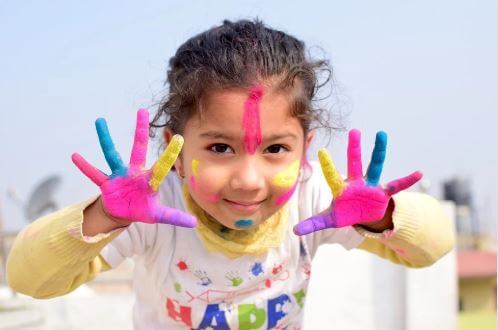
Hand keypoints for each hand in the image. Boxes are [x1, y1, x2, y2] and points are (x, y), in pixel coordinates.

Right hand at [71, 109, 195, 227]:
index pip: (162, 166)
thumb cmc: (142, 208)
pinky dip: (85, 166)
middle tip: (142, 110)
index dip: (170, 154)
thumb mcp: (158, 215)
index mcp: (149, 179)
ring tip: (100, 120)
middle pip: (138, 148)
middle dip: (140, 130)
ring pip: (111, 154)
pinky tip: (75, 156)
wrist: (122, 212)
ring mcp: (119, 175)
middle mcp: (134, 172)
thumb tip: (195, 223)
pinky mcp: (106, 183)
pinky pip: (94, 174)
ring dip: (105, 139)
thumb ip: (174, 216)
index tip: (180, 138)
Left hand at [293, 129, 420, 235]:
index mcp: (341, 189)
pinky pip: (396, 186)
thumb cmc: (345, 213)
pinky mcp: (383, 193)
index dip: (328, 165)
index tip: (321, 151)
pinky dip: (407, 181)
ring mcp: (371, 186)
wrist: (364, 216)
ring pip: (375, 166)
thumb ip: (313, 223)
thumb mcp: (329, 219)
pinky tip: (418, 173)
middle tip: (353, 131)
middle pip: (354, 163)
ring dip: (379, 152)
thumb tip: (294, 231)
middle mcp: (356, 183)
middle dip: (354, 148)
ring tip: (382, 135)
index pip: (333, 176)